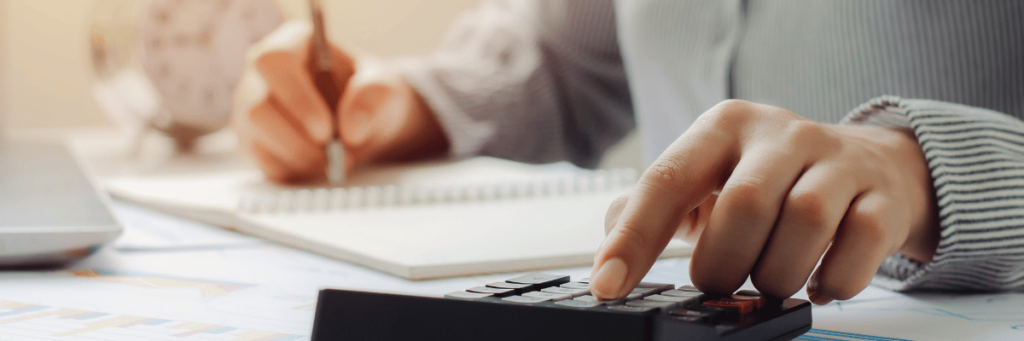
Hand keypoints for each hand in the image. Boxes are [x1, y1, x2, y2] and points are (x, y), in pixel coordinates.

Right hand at [232, 21, 447, 182]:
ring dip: (298, 156)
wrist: (366, 122)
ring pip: (254, 134)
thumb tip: (351, 130)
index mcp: (293, 43)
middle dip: (298, 138)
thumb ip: (372, 98)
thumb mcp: (384, 88)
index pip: (274, 62)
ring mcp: (251, 106)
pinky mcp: (252, 139)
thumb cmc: (370, 94)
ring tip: (334, 162)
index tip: (326, 130)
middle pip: (256, 105)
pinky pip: (261, 160)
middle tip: (334, 156)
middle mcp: (263, 72)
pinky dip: (294, 169)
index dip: (296, 99)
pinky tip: (319, 164)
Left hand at [591, 100, 938, 304]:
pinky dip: (831, 282)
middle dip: (722, 263)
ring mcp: (838, 162)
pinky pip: (857, 250)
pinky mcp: (883, 198)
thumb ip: (652, 207)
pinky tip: (818, 282)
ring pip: (803, 224)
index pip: (667, 180)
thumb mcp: (709, 175)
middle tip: (720, 280)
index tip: (609, 284)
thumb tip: (609, 250)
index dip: (634, 237)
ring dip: (777, 274)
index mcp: (724, 127)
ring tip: (769, 278)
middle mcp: (781, 134)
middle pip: (742, 206)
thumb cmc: (772, 177)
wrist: (873, 165)